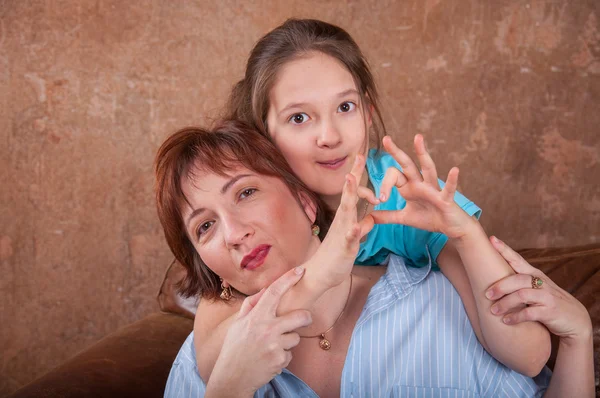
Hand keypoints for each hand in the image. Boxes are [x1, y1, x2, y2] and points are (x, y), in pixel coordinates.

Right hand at [206, 266, 311, 395]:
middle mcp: (267, 329)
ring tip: (271, 347)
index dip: (288, 279)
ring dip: (288, 341)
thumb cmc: (234, 348)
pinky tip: (269, 359)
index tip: (301, 271)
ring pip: (296, 337)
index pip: (274, 292)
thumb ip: (250, 306)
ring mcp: (275, 345)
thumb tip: (265, 290)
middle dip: (306, 317)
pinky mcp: (280, 360)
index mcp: (256, 317)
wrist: (232, 377)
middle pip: (300, 316)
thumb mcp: (237, 325)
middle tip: (303, 319)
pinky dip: (283, 356)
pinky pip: (290, 354)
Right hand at [310, 154, 376, 286]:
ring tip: (352, 180)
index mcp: (346, 217)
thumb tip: (369, 219)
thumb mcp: (352, 239)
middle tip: (359, 156)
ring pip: (347, 211)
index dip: (357, 175)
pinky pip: (349, 239)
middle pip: (349, 194)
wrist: (318, 276)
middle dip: (354, 175)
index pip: (352, 192)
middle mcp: (342, 221)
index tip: (361, 156)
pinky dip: (354, 233)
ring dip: (349, 195)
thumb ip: (362, 228)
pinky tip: (357, 226)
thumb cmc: (335, 256)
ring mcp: (342, 233)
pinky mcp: (344, 248)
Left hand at [370, 135, 471, 238]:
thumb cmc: (429, 218)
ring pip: (427, 168)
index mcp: (409, 187)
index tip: (380, 200)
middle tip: (385, 139)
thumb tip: (370, 216)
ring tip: (418, 138)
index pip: (393, 176)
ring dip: (422, 153)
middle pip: (407, 165)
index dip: (384, 186)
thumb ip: (388, 216)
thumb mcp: (405, 218)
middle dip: (396, 152)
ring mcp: (433, 189)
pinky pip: (449, 188)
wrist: (449, 227)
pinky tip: (454, 170)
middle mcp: (420, 184)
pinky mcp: (446, 199)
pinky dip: (451, 180)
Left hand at [485, 236, 592, 343]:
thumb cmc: (549, 302)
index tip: (492, 239)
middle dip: (500, 286)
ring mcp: (547, 297)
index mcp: (535, 275)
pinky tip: (506, 321)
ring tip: (493, 311)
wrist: (576, 320)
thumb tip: (492, 274)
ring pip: (522, 295)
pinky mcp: (550, 312)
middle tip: (487, 294)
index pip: (518, 259)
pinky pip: (529, 313)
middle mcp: (541, 283)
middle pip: (517, 279)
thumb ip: (519, 282)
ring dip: (505, 304)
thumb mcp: (536, 288)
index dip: (505, 249)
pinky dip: (516, 317)